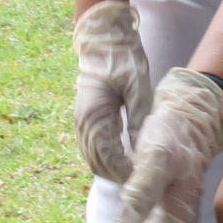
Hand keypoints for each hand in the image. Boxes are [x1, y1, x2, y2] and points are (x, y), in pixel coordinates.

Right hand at [72, 0, 152, 181]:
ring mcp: (81, 121)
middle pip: (96, 162)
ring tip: (133, 174)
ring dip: (109, 168)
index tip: (141, 178)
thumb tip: (141, 147)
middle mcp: (84, 123)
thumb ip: (138, 118)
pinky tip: (122, 160)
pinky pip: (92, 146)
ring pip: (92, 157)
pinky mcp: (85, 118)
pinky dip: (104, 158)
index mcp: (95, 116)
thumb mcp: (138, 87)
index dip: (123, 171)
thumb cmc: (123, 61)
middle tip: (139, 181)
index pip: (107, 157)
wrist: (103, 41)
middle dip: (116, 175)